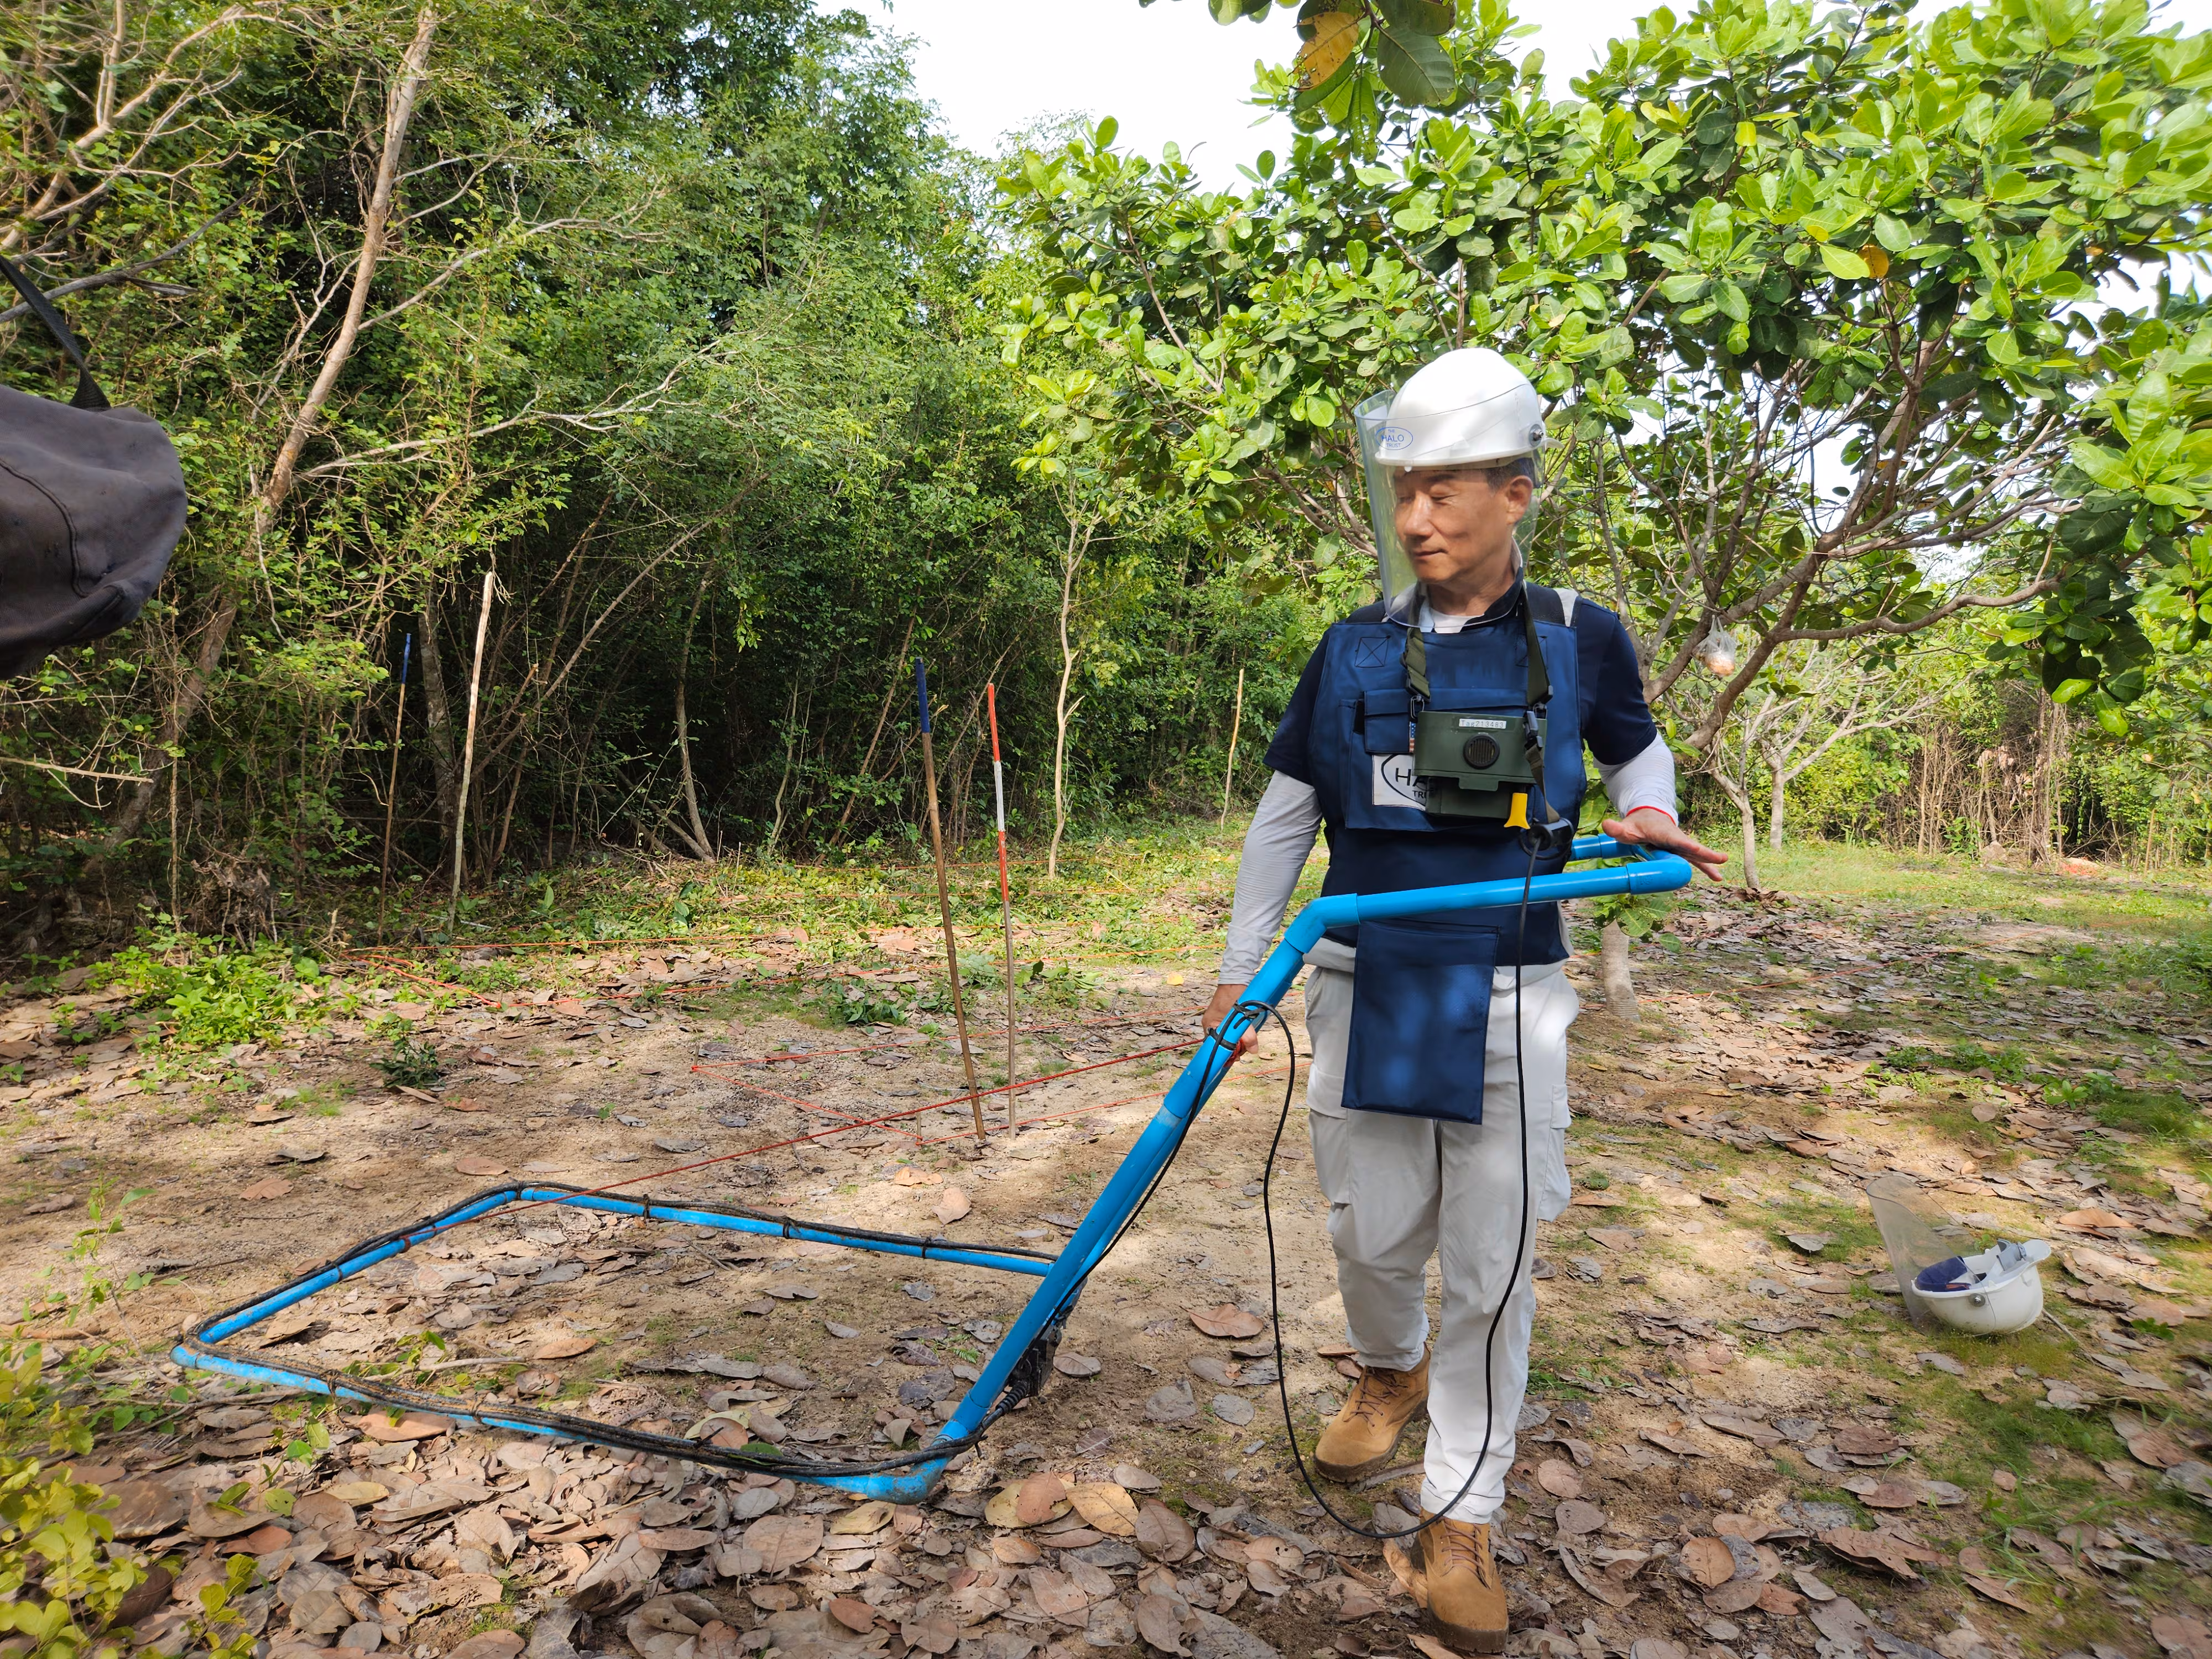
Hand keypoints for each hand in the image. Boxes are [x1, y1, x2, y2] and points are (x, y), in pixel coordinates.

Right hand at [1203, 983, 1259, 1056]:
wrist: (1238, 977)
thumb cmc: (1235, 993)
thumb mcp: (1240, 1015)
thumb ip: (1246, 1033)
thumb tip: (1253, 1050)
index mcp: (1210, 1025)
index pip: (1214, 1047)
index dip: (1226, 1053)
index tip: (1237, 1057)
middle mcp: (1213, 1025)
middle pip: (1223, 1044)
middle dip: (1235, 1048)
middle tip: (1247, 1048)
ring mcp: (1221, 1022)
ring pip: (1230, 1038)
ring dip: (1239, 1041)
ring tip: (1249, 1041)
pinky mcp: (1229, 1019)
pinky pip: (1234, 1031)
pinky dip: (1241, 1034)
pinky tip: (1248, 1034)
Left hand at [1603, 806, 1728, 882]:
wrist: (1649, 815)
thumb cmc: (1638, 823)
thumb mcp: (1626, 826)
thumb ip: (1617, 828)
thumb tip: (1606, 825)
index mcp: (1664, 833)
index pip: (1675, 839)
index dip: (1685, 844)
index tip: (1695, 848)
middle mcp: (1676, 839)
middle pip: (1692, 848)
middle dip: (1705, 854)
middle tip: (1721, 859)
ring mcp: (1680, 846)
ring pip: (1696, 856)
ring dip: (1708, 864)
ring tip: (1720, 876)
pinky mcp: (1681, 852)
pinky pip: (1695, 860)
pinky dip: (1706, 867)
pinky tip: (1717, 877)